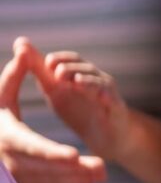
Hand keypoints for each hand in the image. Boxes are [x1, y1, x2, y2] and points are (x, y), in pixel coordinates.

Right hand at [0, 41, 105, 182]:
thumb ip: (12, 74)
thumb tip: (23, 48)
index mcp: (7, 136)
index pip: (31, 146)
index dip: (52, 153)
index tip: (74, 155)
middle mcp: (10, 159)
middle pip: (45, 169)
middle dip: (74, 170)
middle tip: (101, 168)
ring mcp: (16, 174)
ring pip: (49, 182)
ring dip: (76, 181)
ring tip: (101, 175)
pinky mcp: (23, 182)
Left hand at [18, 38, 129, 159]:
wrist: (105, 136)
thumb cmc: (81, 111)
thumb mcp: (57, 92)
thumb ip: (42, 73)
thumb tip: (21, 45)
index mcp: (82, 75)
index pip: (73, 60)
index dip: (61, 59)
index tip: (47, 63)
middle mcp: (98, 80)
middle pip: (87, 68)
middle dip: (72, 69)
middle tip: (58, 74)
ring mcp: (109, 94)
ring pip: (101, 82)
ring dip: (88, 80)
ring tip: (76, 81)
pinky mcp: (117, 109)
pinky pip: (114, 100)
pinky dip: (106, 96)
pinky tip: (99, 96)